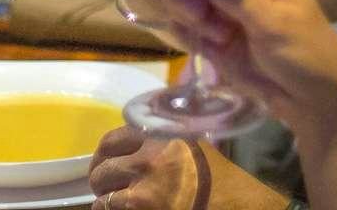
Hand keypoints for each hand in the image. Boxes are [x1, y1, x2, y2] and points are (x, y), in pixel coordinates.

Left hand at [88, 127, 288, 209]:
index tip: (105, 163)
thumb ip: (163, 139)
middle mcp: (148, 153)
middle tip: (104, 187)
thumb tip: (133, 144)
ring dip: (104, 199)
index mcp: (159, 134)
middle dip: (100, 178)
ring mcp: (143, 182)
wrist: (236, 204)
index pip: (112, 139)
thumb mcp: (192, 144)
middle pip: (103, 164)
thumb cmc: (218, 179)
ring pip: (103, 189)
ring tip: (111, 204)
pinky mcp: (140, 205)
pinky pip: (109, 208)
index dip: (105, 155)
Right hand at [165, 0, 336, 136]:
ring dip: (188, 14)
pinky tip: (207, 45)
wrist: (313, 101)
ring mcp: (220, 10)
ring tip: (216, 37)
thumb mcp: (273, 22)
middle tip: (197, 13)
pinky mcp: (211, 38)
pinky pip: (183, 25)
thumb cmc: (306, 52)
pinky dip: (186, 33)